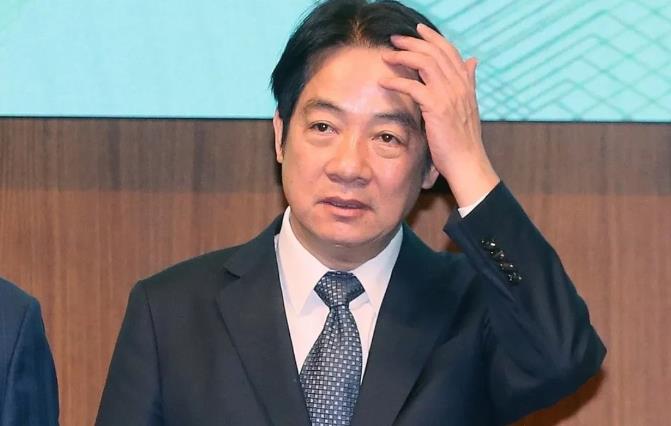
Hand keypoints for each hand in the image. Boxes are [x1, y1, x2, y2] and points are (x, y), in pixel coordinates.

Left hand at [380, 23, 498, 206]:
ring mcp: (449, 95)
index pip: (450, 51)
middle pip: (434, 52)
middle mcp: (459, 85)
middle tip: (395, 39)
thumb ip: (468, 82)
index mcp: (466, 84)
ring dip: (403, 56)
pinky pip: (413, 87)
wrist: (467, 162)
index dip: (433, 37)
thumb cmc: (463, 140)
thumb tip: (472, 61)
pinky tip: (384, 81)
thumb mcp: (468, 107)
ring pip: (424, 63)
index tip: (418, 30)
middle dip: (413, 41)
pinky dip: (397, 81)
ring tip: (387, 55)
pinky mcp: (437, 108)